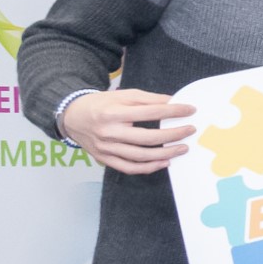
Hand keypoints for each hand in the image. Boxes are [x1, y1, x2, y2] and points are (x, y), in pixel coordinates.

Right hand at [61, 88, 197, 176]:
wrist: (72, 117)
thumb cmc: (101, 104)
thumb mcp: (123, 95)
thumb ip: (149, 99)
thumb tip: (175, 102)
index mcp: (113, 113)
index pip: (150, 112)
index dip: (173, 111)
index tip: (190, 110)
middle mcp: (108, 132)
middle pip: (147, 138)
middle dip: (173, 135)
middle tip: (190, 130)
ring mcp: (105, 148)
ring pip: (140, 156)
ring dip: (165, 154)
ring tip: (182, 148)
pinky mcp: (104, 158)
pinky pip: (129, 168)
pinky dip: (148, 168)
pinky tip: (164, 163)